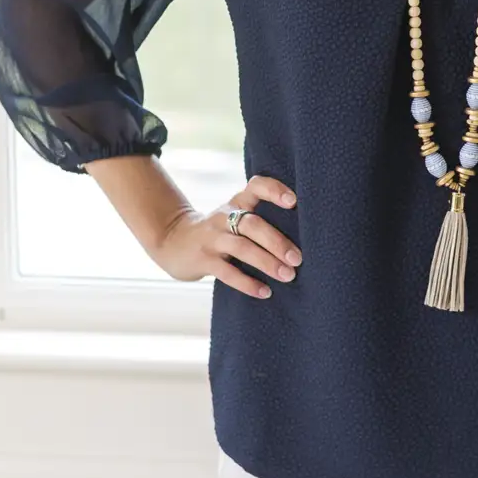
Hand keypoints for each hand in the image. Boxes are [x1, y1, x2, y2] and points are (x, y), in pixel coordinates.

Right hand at [150, 173, 300, 299]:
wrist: (172, 242)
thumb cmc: (218, 232)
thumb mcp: (235, 218)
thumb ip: (261, 221)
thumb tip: (305, 239)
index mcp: (237, 203)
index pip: (256, 186)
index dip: (274, 190)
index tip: (294, 201)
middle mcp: (225, 217)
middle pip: (253, 224)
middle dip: (277, 241)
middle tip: (298, 259)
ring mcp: (212, 238)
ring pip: (241, 248)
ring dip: (267, 262)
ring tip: (288, 276)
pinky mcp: (202, 259)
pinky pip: (227, 272)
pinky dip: (247, 283)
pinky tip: (265, 292)